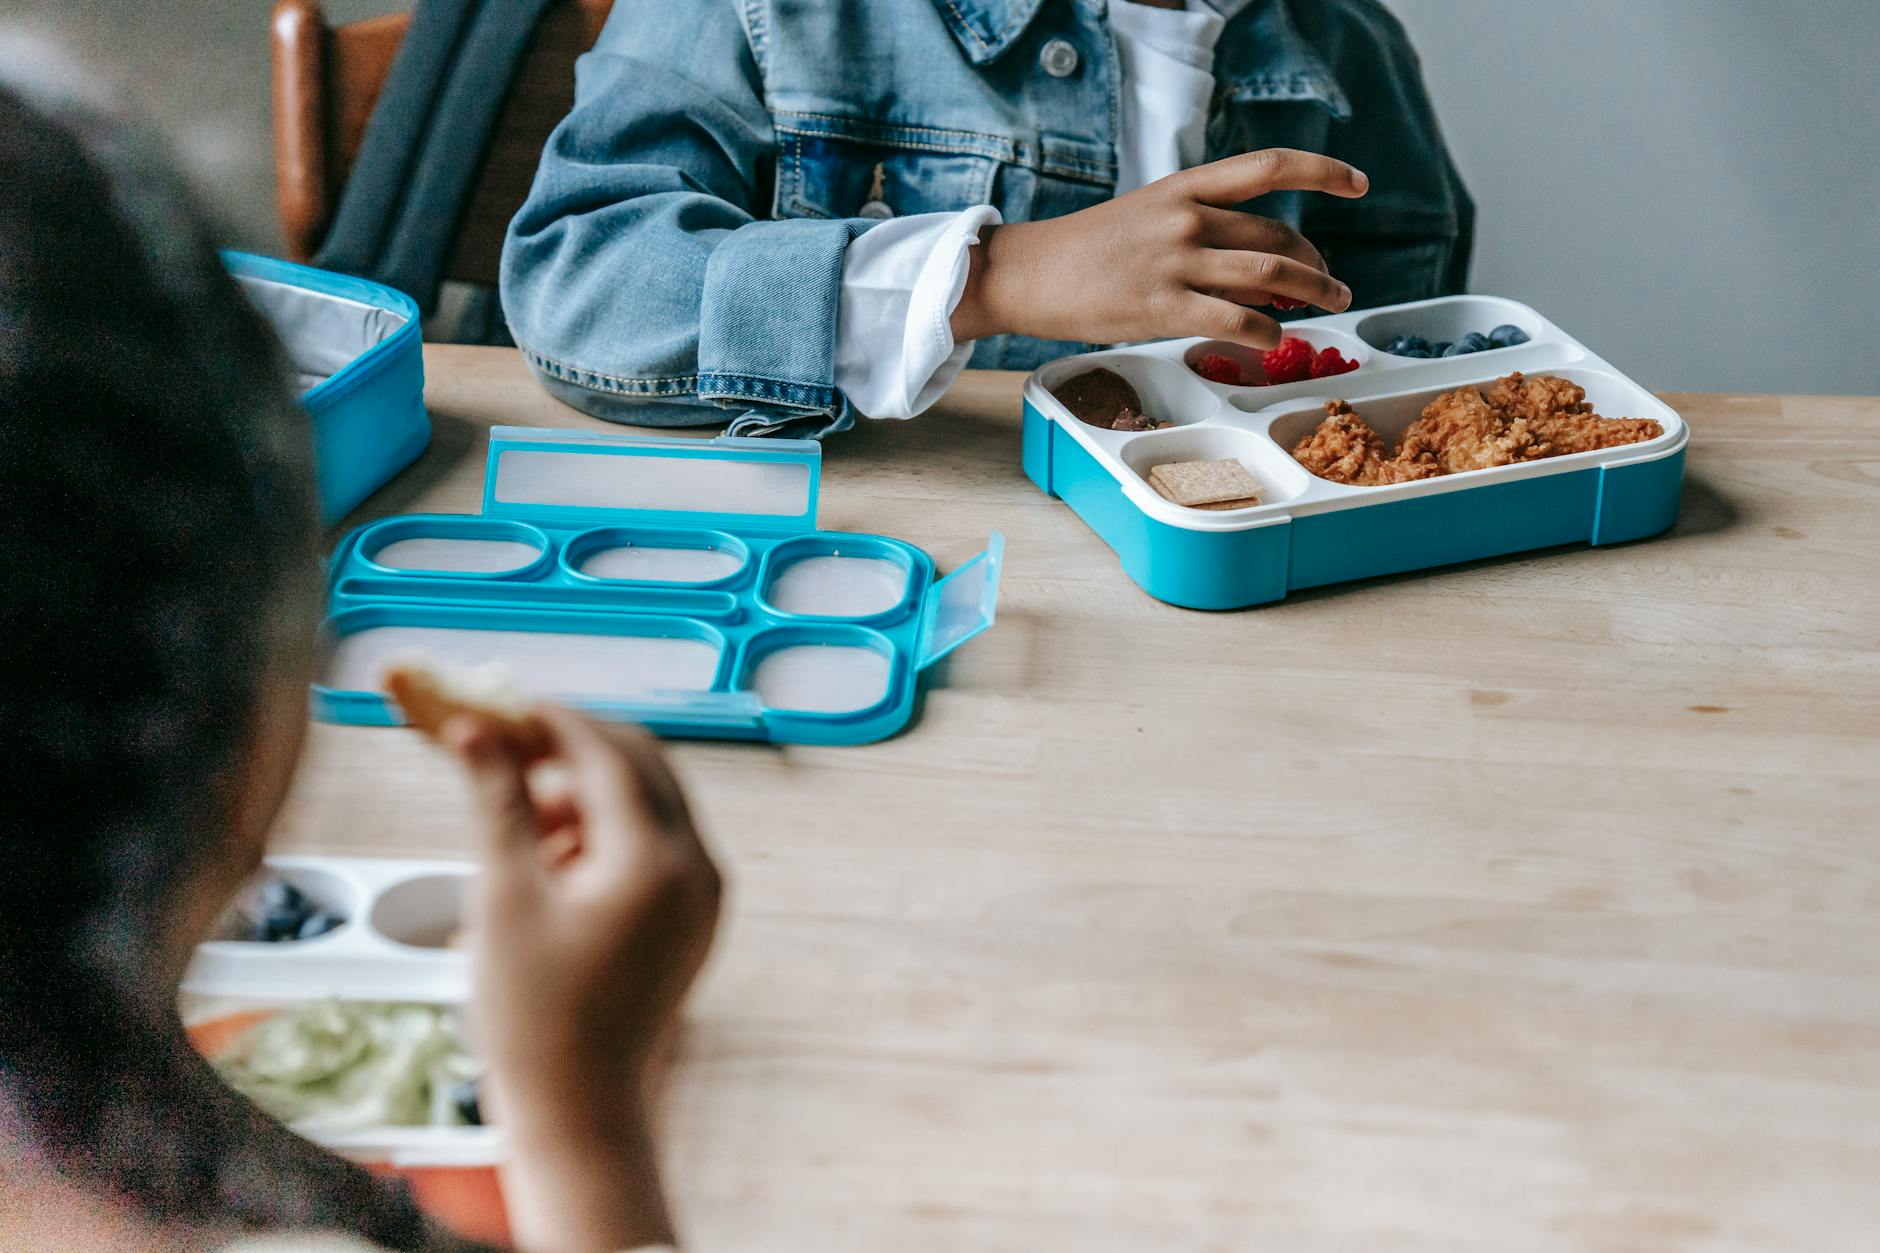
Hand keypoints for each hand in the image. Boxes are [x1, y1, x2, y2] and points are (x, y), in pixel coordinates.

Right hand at [445, 703, 721, 1252]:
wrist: (580, 1111)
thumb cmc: (532, 1015)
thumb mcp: (503, 898)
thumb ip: (498, 802)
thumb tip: (474, 730)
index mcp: (656, 860)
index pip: (607, 754)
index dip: (552, 720)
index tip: (501, 703)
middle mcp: (699, 868)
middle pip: (642, 766)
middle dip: (574, 747)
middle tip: (508, 745)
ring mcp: (705, 895)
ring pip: (651, 802)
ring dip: (589, 790)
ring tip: (522, 823)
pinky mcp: (696, 918)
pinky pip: (658, 844)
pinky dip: (609, 832)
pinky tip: (553, 860)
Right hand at [950, 148, 1367, 350]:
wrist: (1029, 272)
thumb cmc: (1088, 250)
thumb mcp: (1149, 217)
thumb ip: (1206, 232)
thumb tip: (1265, 268)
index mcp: (1185, 187)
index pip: (1268, 166)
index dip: (1322, 172)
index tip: (1358, 185)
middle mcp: (1186, 218)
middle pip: (1277, 237)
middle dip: (1317, 263)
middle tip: (1333, 284)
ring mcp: (1176, 263)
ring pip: (1270, 276)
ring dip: (1313, 293)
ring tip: (1331, 306)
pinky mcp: (1162, 308)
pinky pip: (1235, 320)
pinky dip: (1268, 333)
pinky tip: (1276, 341)